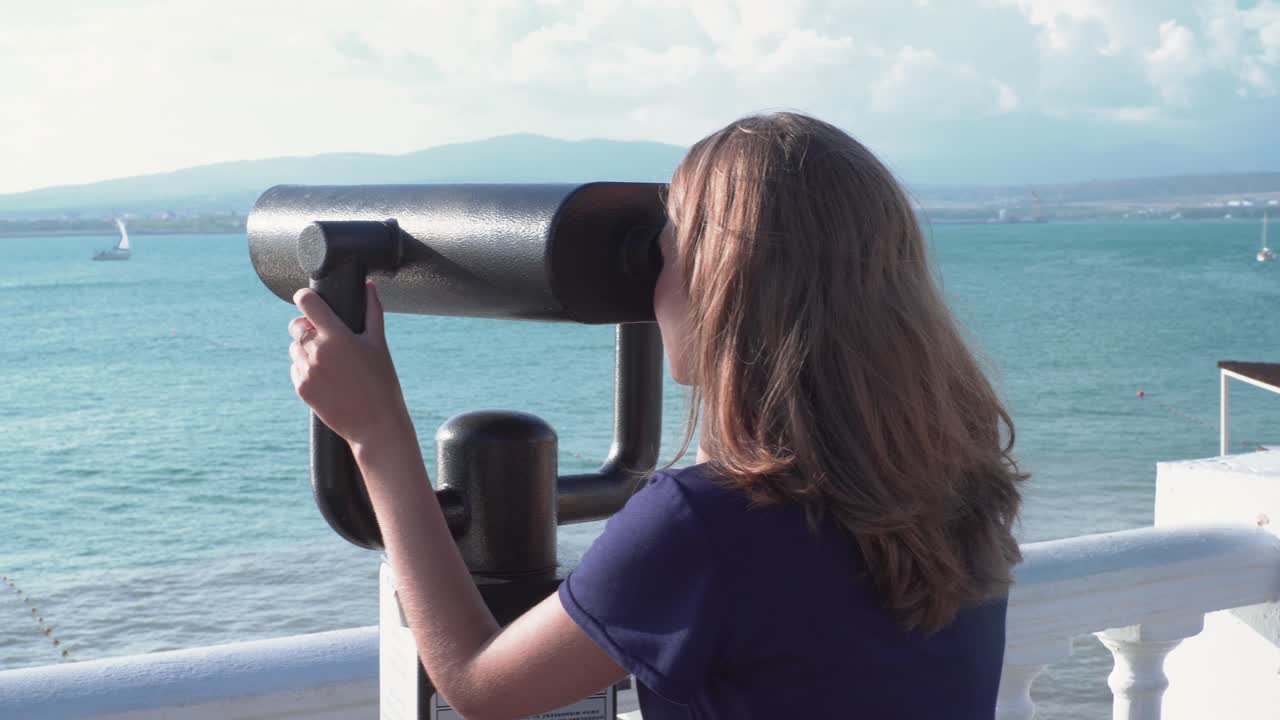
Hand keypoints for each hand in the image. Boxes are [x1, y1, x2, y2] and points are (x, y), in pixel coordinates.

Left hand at [289, 281, 411, 449]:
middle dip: (306, 325)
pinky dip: (306, 367)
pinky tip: (328, 376)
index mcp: (336, 337)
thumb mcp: (379, 345)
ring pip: (294, 347)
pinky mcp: (301, 388)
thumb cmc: (382, 383)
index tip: (308, 299)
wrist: (375, 425)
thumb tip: (369, 286)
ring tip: (330, 359)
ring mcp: (306, 371)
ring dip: (305, 347)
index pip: (306, 303)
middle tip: (325, 334)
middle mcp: (316, 351)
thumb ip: (372, 311)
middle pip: (295, 325)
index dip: (305, 297)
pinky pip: (296, 367)